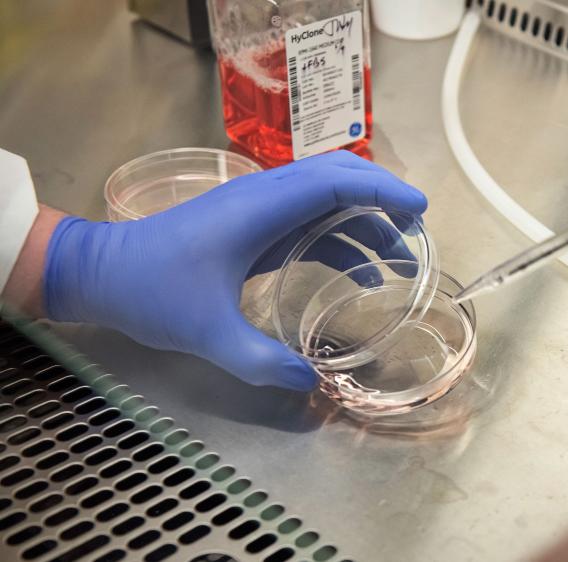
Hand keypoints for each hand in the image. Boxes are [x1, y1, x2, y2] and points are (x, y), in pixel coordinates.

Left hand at [44, 151, 426, 390]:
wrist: (102, 274)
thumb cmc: (151, 292)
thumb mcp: (207, 334)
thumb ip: (260, 362)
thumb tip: (311, 384)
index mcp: (259, 209)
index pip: (335, 182)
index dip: (382, 191)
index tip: (419, 209)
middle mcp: (264, 197)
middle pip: (337, 176)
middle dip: (383, 197)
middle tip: (418, 227)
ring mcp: (259, 209)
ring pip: (326, 197)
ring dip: (365, 221)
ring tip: (400, 260)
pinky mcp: (253, 226)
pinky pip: (309, 220)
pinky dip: (342, 239)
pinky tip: (362, 275)